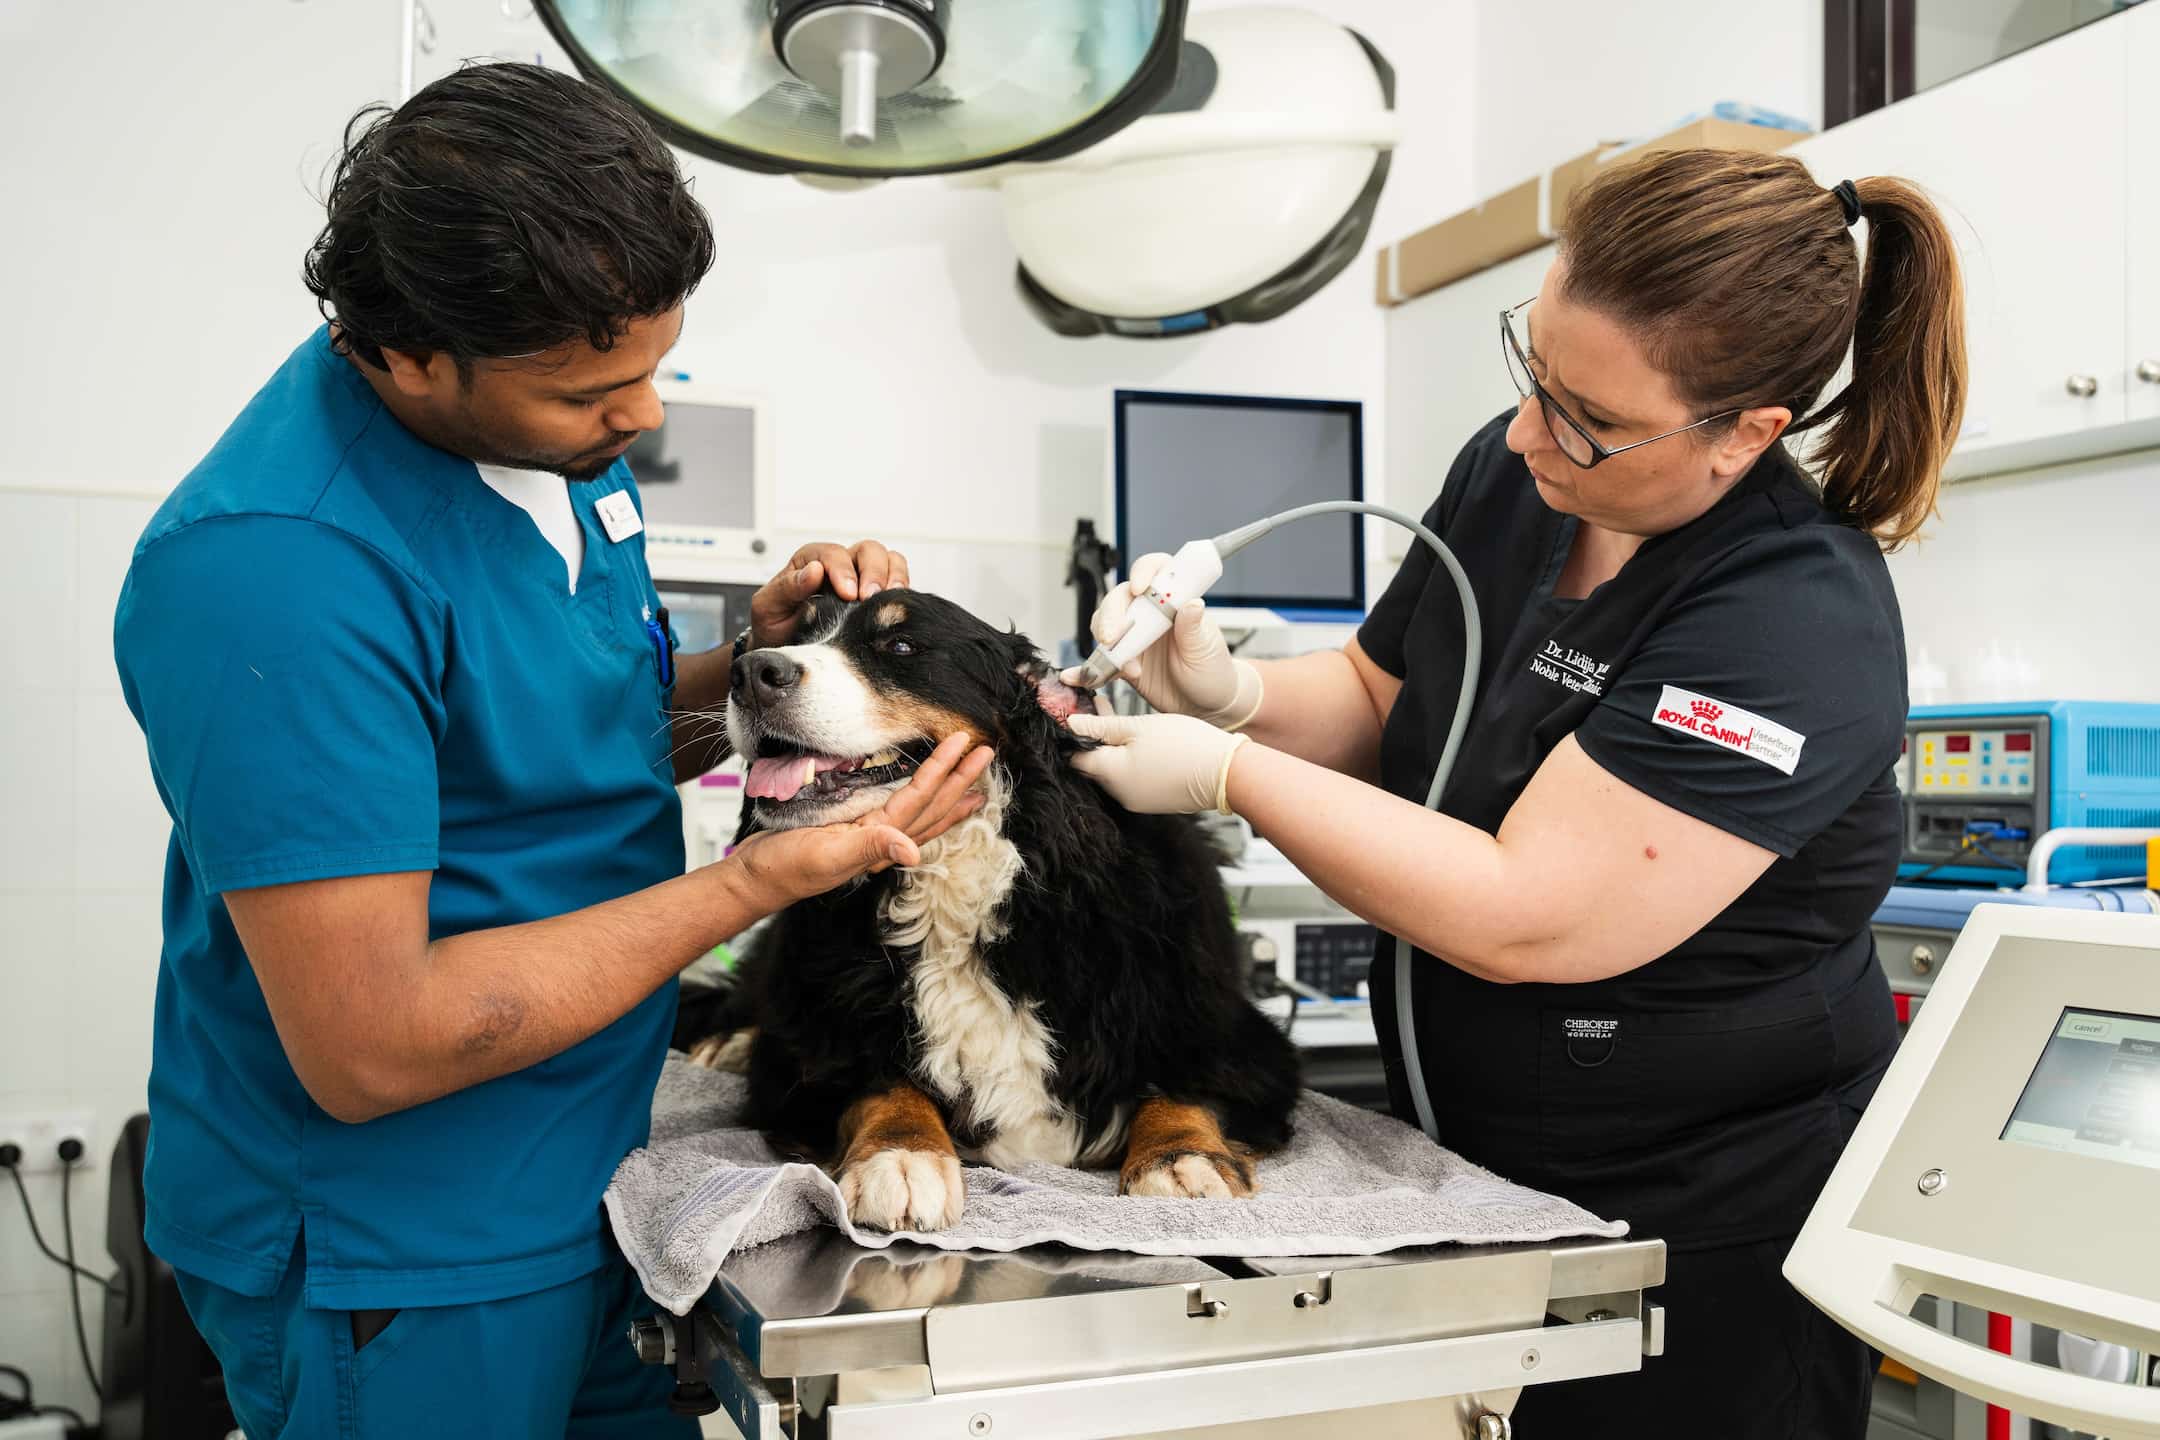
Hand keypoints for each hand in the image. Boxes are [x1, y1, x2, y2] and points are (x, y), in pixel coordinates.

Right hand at [727, 733, 994, 905]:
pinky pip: (898, 815)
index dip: (944, 770)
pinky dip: (918, 803)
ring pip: (920, 812)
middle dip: (960, 780)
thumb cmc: (785, 868)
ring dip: (948, 795)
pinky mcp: (852, 830)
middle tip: (987, 752)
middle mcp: (881, 839)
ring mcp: (869, 837)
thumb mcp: (827, 855)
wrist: (754, 878)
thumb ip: (870, 848)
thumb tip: (913, 850)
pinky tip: (924, 797)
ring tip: (974, 783)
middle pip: (931, 806)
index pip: (920, 798)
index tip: (964, 742)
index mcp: (878, 839)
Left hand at [748, 540, 910, 648]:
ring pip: (889, 560)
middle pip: (868, 550)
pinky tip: (900, 607)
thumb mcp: (768, 608)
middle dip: (873, 571)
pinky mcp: (878, 596)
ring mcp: (862, 578)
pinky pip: (899, 582)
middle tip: (870, 597)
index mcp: (812, 561)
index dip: (843, 570)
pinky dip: (903, 590)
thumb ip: (787, 588)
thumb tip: (813, 571)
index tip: (847, 593)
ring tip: (892, 597)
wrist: (784, 649)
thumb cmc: (775, 626)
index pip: (833, 554)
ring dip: (894, 576)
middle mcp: (840, 565)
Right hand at [1061, 552, 1261, 728]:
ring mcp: (1135, 636)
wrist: (1204, 708)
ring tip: (1122, 664)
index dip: (1144, 572)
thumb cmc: (1212, 674)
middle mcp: (1151, 614)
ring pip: (1106, 622)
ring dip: (1105, 639)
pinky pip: (1101, 657)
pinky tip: (1085, 675)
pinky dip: (1091, 666)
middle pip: (1122, 597)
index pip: (1158, 572)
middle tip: (1112, 636)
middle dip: (1112, 613)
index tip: (1138, 587)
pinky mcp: (1123, 659)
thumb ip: (1195, 629)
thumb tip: (1193, 603)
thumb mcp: (1207, 651)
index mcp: (1176, 602)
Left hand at [1065, 713, 1249, 815]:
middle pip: (1095, 765)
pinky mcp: (1153, 802)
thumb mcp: (1138, 726)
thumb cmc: (1185, 745)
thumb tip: (1070, 723)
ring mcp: (1137, 800)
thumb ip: (1101, 726)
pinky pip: (1133, 781)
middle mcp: (1119, 793)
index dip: (1075, 734)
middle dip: (1096, 739)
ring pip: (1114, 772)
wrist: (1226, 773)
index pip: (1076, 757)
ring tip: (1127, 723)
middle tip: (1103, 708)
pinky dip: (1132, 763)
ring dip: (1115, 750)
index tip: (1081, 713)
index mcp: (1111, 773)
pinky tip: (1144, 743)